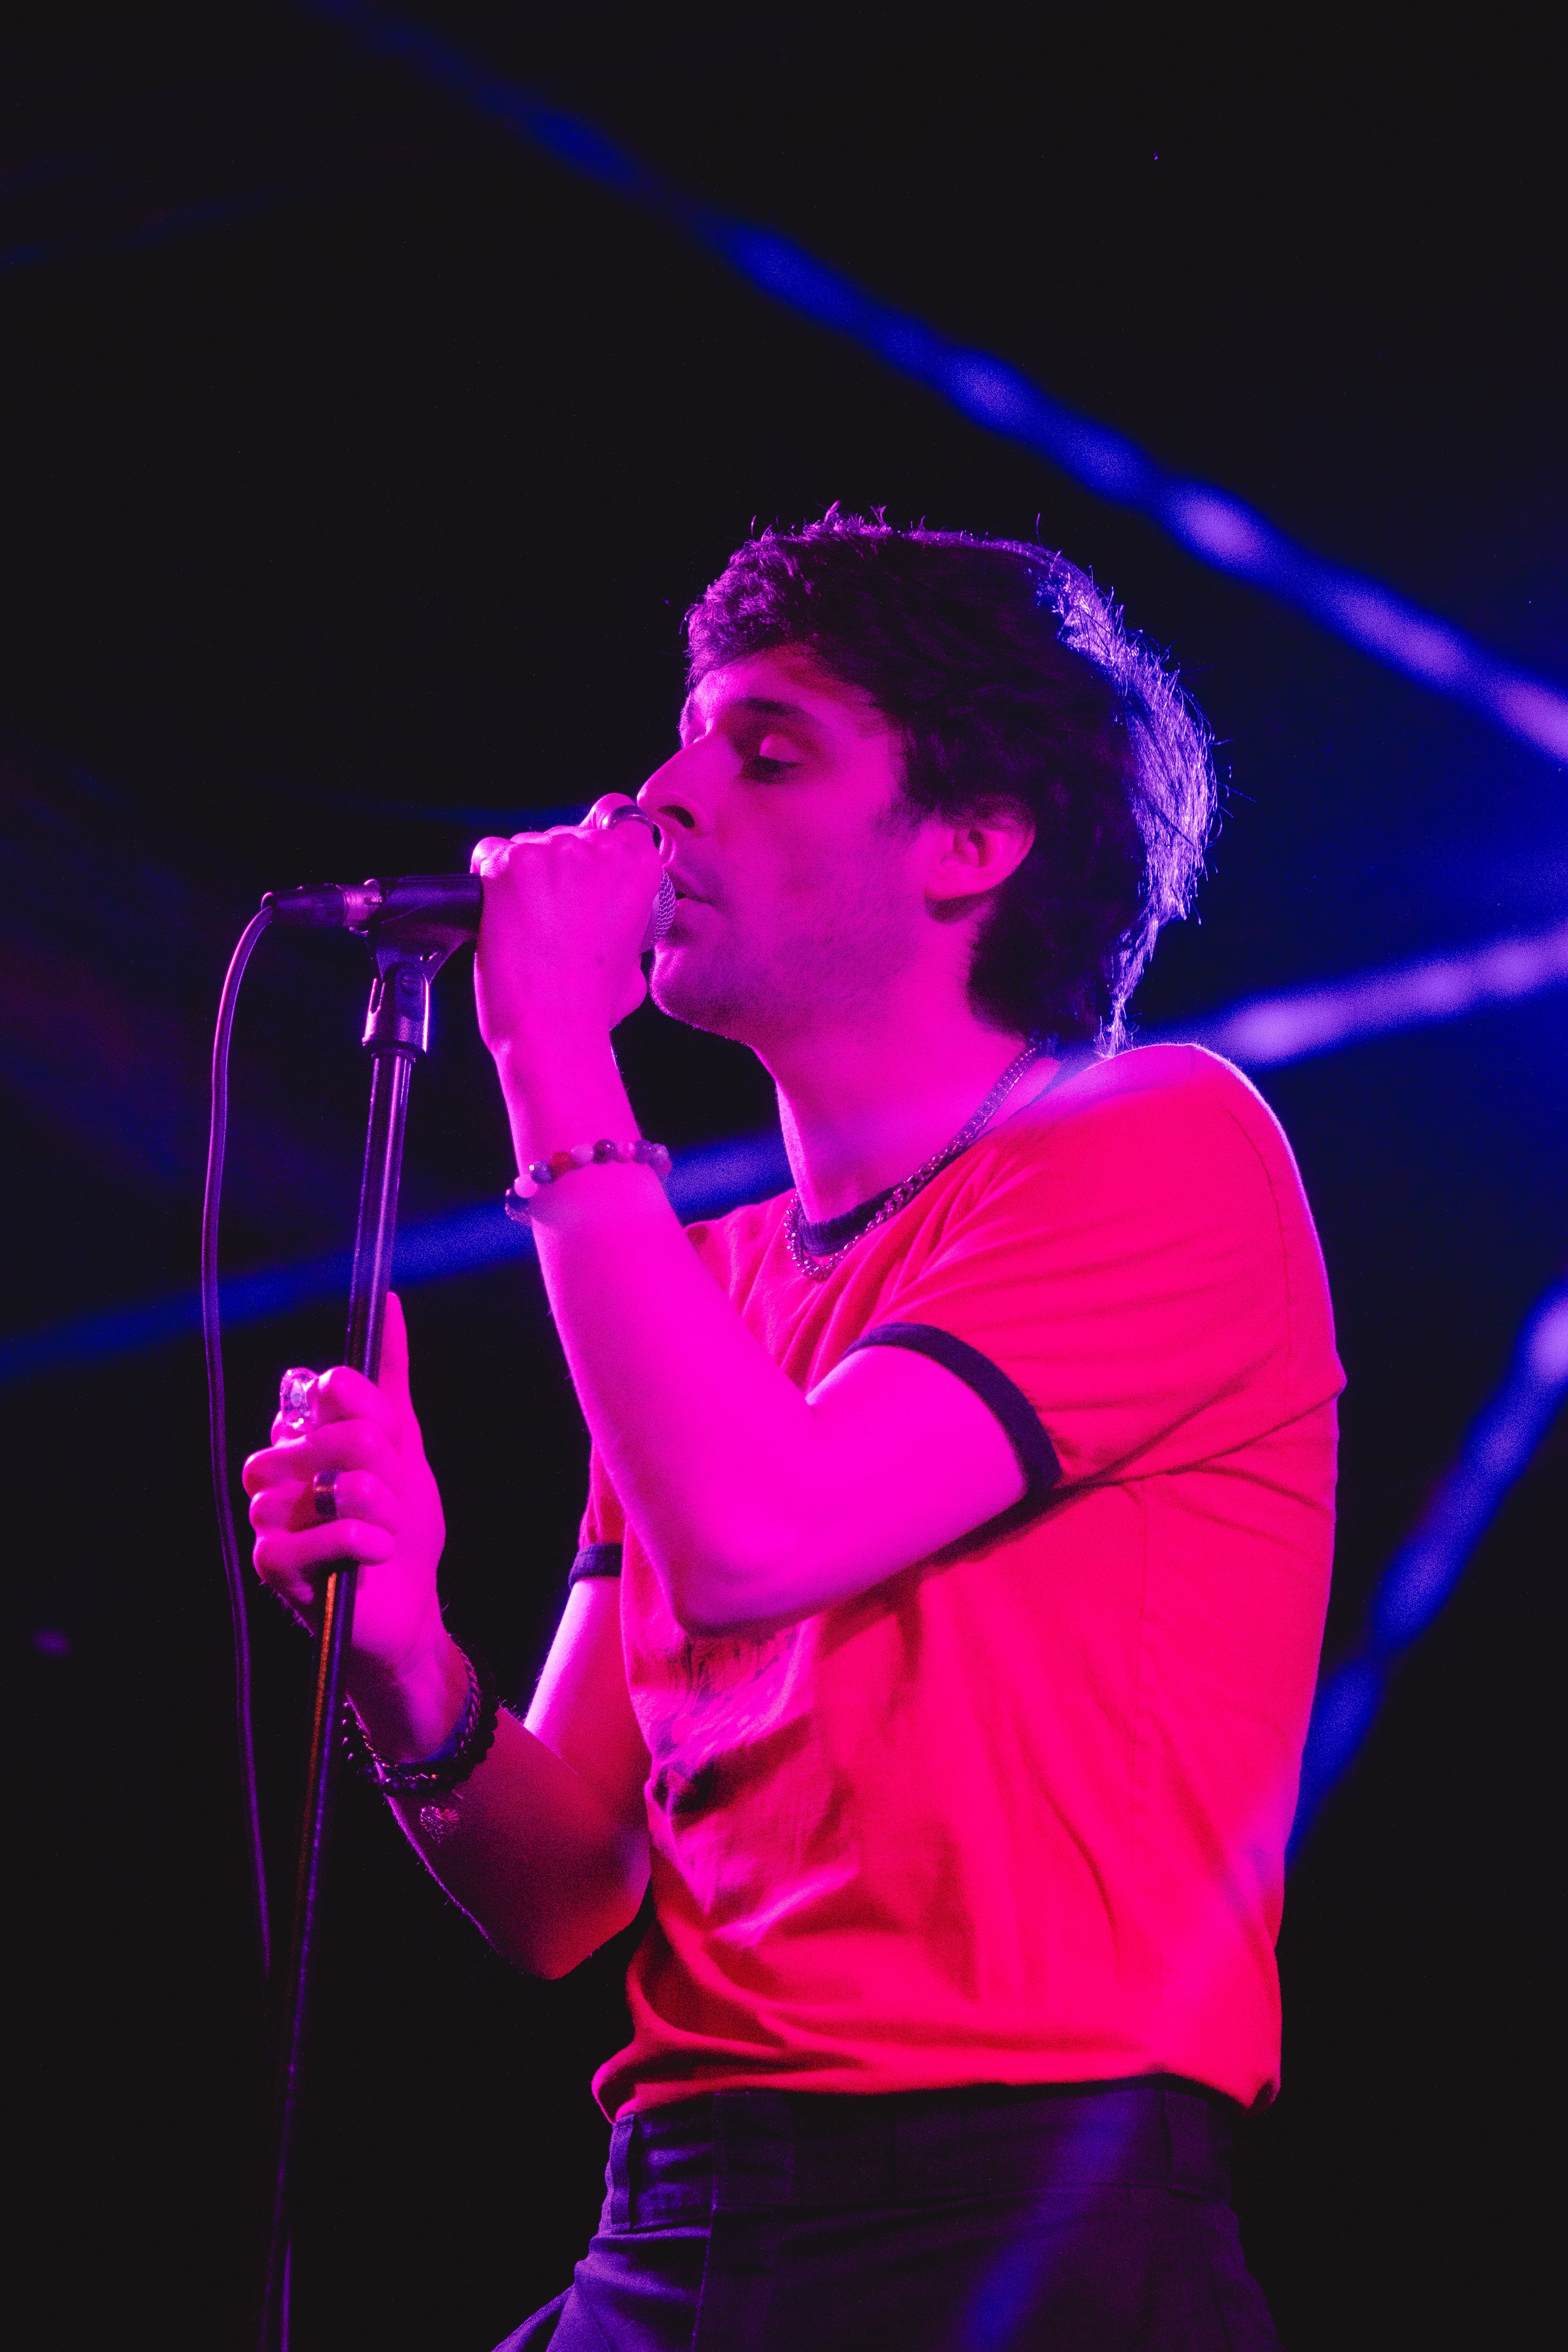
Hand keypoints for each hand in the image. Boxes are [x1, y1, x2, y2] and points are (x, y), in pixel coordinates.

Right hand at [243, 1294, 446, 1683]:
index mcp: (300, 1434)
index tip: (390, 1445)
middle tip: (391, 1496)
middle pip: (335, 1434)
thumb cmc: (402, 1525)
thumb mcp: (405, 1443)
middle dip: (383, 1467)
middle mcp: (276, 1468)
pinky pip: (315, 1536)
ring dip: (377, 1508)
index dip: (372, 1415)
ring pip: (327, 1485)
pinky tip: (375, 1552)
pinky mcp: (272, 1564)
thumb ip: (390, 1377)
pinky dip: (360, 1543)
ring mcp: (268, 1517)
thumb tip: (389, 1303)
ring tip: (386, 1528)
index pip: (327, 1388)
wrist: (409, 1604)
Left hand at [471, 796, 661, 1061]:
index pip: (620, 818)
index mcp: (637, 865)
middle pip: (569, 835)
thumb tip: (608, 926)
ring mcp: (547, 852)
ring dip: (526, 877)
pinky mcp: (505, 866)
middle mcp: (595, 848)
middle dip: (559, 870)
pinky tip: (500, 914)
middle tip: (554, 917)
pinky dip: (491, 879)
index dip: (600, 842)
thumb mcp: (634, 964)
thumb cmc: (592, 1005)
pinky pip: (490, 854)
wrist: (553, 1028)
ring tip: (527, 925)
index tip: (589, 872)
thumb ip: (626, 927)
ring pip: (529, 846)